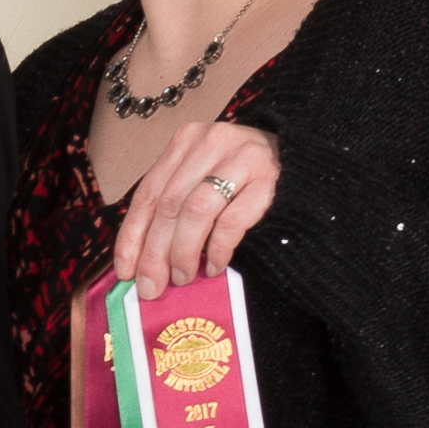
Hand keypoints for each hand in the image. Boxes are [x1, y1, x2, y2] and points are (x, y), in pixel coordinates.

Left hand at [108, 119, 278, 294]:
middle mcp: (211, 142)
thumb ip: (173, 207)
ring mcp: (243, 157)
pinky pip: (232, 220)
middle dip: (154, 253)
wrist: (304, 164)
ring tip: (183, 278)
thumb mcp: (202, 179)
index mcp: (186, 141)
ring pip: (195, 211)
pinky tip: (214, 266)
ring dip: (183, 252)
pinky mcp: (270, 178)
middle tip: (152, 286)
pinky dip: (217, 249)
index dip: (131, 236)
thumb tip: (139, 261)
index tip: (124, 270)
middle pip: (169, 205)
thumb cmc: (243, 178)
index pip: (147, 193)